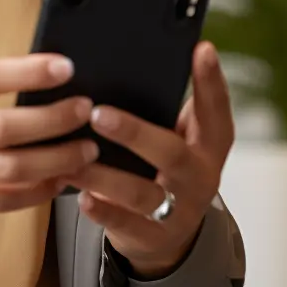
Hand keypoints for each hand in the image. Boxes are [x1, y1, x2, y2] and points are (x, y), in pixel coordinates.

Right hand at [0, 54, 98, 217]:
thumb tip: (37, 75)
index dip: (28, 72)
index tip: (65, 66)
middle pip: (4, 128)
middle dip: (54, 120)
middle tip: (85, 110)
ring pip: (10, 169)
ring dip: (56, 159)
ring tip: (86, 149)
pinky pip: (1, 201)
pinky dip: (36, 192)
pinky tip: (58, 179)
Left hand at [66, 42, 233, 278]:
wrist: (171, 235)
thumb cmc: (164, 164)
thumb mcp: (176, 135)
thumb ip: (162, 105)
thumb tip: (123, 53)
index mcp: (208, 145)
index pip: (215, 110)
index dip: (212, 81)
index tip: (201, 48)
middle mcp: (199, 178)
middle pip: (172, 154)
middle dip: (134, 133)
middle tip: (97, 113)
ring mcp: (178, 212)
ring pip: (142, 194)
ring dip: (103, 175)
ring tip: (70, 157)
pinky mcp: (152, 238)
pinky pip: (125, 225)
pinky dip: (101, 210)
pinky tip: (79, 195)